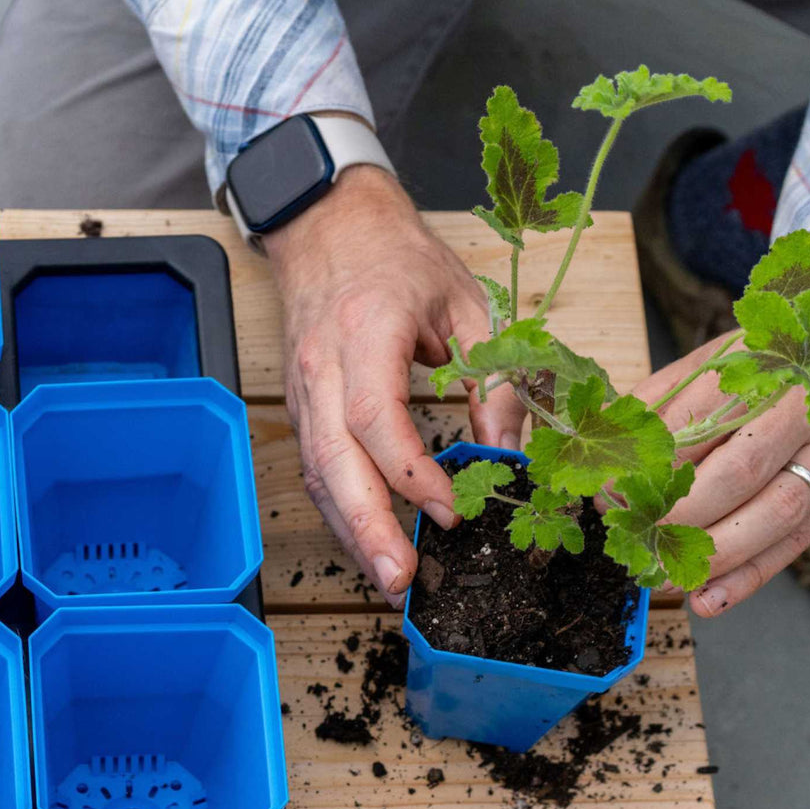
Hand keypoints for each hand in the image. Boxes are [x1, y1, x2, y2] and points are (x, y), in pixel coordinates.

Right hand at [264, 166, 524, 603]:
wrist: (328, 230)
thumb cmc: (397, 262)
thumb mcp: (465, 302)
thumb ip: (491, 377)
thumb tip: (507, 453)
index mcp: (365, 332)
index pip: (376, 419)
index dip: (411, 474)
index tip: (453, 511)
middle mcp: (323, 370)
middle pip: (333, 464)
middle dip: (366, 528)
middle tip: (402, 578)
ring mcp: (303, 394)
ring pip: (318, 477)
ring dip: (351, 533)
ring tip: (390, 577)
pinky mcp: (302, 411)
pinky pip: (316, 472)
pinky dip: (342, 512)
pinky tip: (370, 541)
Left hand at [638, 293, 809, 616]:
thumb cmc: (765, 361)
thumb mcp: (710, 361)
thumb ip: (657, 401)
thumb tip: (603, 446)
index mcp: (764, 370)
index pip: (700, 421)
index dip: (650, 463)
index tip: (608, 489)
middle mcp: (805, 414)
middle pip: (740, 470)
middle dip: (677, 511)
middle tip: (631, 531)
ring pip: (774, 514)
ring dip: (711, 554)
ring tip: (658, 572)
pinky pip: (794, 544)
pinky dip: (748, 579)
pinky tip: (707, 600)